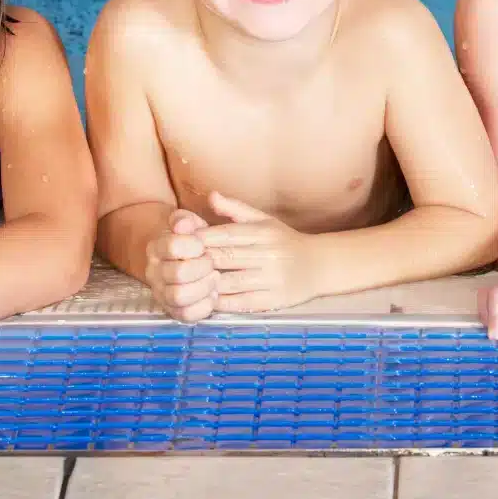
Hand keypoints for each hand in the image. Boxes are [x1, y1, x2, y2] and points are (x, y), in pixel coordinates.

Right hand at [145, 209, 216, 321]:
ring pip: (180, 297)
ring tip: (215, 277)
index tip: (203, 244)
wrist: (182, 260)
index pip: (172, 246)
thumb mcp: (188, 224)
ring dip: (204, 287)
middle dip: (203, 267)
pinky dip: (204, 306)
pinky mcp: (173, 311)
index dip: (193, 245)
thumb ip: (185, 220)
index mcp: (156, 248)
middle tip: (213, 262)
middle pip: (178, 274)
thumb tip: (183, 223)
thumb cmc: (191, 241)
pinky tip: (213, 294)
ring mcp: (162, 294)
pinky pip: (187, 315)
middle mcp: (154, 273)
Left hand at [193, 193, 322, 312]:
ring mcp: (272, 279)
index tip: (181, 244)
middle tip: (178, 265)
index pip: (225, 235)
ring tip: (188, 284)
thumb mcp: (264, 220)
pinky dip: (221, 302)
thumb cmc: (284, 241)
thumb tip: (210, 196)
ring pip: (230, 282)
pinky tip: (208, 300)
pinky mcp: (274, 300)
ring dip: (206, 284)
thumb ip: (235, 209)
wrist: (319, 266)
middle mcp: (269, 254)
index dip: (200, 240)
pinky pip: (241, 302)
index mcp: (264, 232)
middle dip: (199, 262)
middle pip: (224, 258)